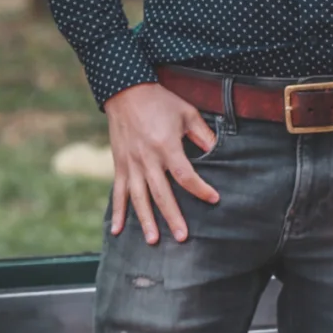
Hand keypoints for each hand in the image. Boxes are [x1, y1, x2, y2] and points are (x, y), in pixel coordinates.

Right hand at [104, 82, 219, 244]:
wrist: (126, 91)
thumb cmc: (160, 101)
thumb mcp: (186, 112)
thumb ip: (201, 133)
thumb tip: (216, 149)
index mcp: (166, 146)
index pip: (186, 175)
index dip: (200, 189)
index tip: (214, 198)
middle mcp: (147, 159)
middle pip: (162, 193)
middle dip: (173, 216)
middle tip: (183, 237)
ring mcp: (131, 164)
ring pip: (138, 198)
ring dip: (145, 220)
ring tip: (153, 240)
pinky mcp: (119, 165)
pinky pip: (117, 192)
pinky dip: (116, 212)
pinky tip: (117, 231)